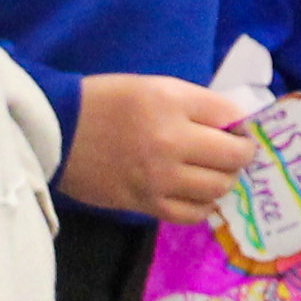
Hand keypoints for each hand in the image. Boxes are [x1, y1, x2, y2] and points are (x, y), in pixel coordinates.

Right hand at [58, 75, 258, 223]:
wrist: (58, 132)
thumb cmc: (105, 101)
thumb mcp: (152, 86)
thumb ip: (193, 103)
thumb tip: (232, 124)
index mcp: (171, 103)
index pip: (231, 116)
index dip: (242, 124)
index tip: (238, 129)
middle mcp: (171, 141)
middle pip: (232, 156)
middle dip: (241, 154)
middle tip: (234, 152)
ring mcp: (161, 178)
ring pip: (218, 187)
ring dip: (224, 180)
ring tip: (214, 173)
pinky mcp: (148, 204)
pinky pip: (193, 213)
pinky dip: (203, 205)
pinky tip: (197, 194)